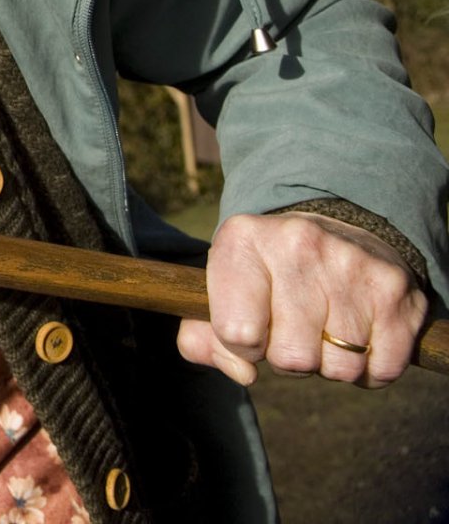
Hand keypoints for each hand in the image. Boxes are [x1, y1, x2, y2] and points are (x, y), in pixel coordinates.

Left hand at [176, 211, 426, 387]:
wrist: (338, 231)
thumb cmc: (267, 274)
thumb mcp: (221, 290)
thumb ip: (203, 337)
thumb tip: (236, 369)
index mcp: (243, 240)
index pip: (237, 333)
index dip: (244, 347)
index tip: (253, 329)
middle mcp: (299, 245)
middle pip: (292, 357)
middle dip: (290, 358)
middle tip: (294, 329)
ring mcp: (353, 265)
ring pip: (340, 368)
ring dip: (331, 363)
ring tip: (325, 328)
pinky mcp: (396, 290)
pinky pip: (383, 369)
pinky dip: (371, 368)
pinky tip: (360, 336)